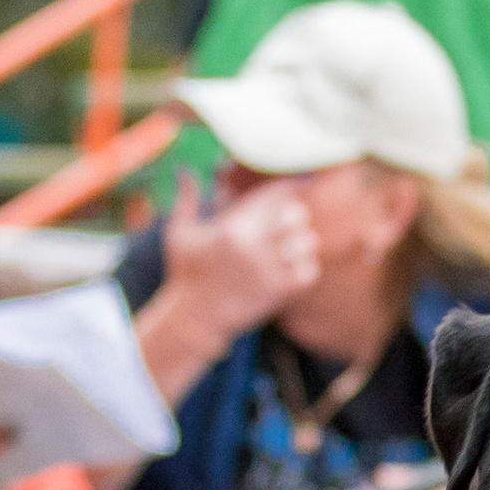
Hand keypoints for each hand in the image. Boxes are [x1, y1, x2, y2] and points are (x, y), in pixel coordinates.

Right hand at [161, 170, 320, 347]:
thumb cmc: (185, 273)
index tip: (302, 181)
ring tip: (292, 244)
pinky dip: (307, 266)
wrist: (193, 320)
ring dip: (303, 240)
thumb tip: (185, 169)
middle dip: (296, 214)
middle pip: (296, 214)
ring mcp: (267, 270)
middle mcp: (252, 246)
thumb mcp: (179, 233)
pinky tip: (293, 266)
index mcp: (231, 227)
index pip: (274, 195)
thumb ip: (186, 198)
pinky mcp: (277, 293)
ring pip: (307, 242)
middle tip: (289, 220)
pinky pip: (310, 271)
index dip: (292, 185)